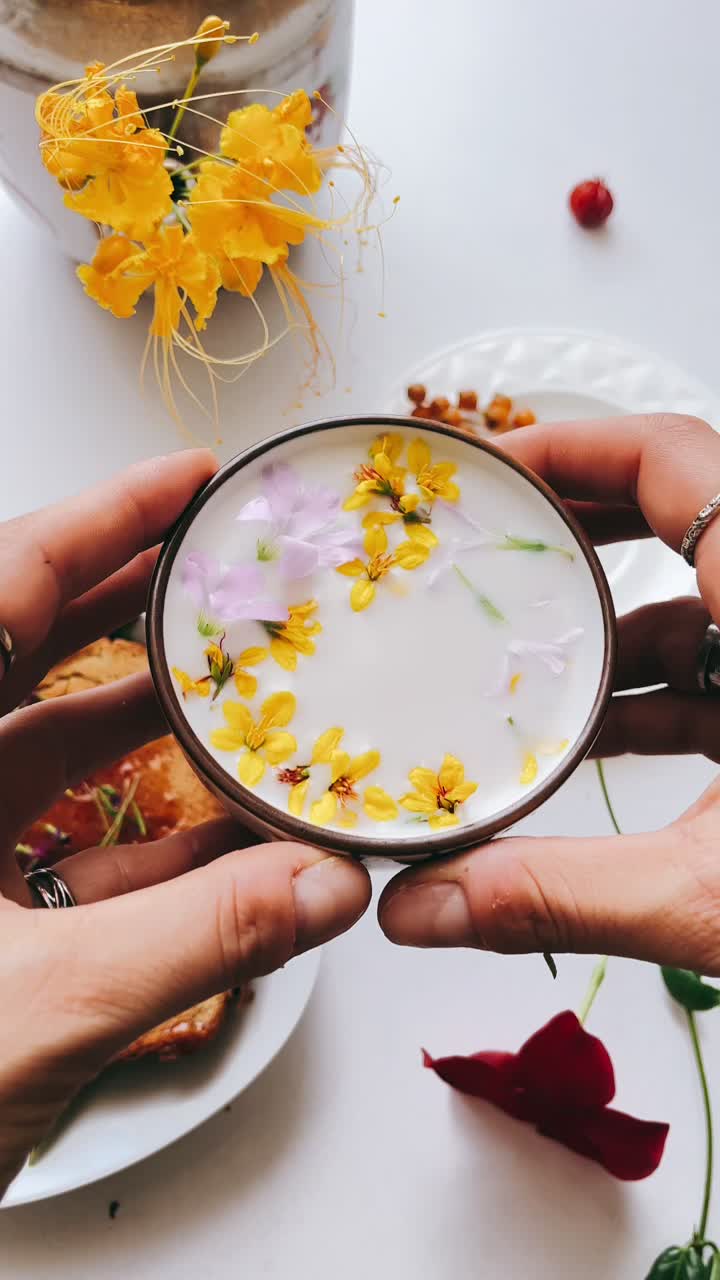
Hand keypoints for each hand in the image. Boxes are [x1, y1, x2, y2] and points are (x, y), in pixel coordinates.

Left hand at [0, 452, 369, 1197]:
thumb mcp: (45, 1010)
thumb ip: (201, 941)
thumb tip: (331, 887)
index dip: (94, 524)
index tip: (188, 481)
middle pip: (23, 649)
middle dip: (131, 602)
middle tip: (225, 568)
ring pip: (46, 746)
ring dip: (148, 720)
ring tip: (244, 686)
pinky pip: (64, 845)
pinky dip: (144, 834)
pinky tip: (233, 841)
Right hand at [379, 413, 719, 973]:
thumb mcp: (716, 896)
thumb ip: (556, 896)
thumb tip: (418, 910)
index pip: (674, 460)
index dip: (572, 446)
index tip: (488, 468)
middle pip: (686, 514)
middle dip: (582, 534)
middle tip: (495, 552)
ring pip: (711, 604)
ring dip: (622, 636)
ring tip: (532, 676)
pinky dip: (672, 693)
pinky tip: (605, 745)